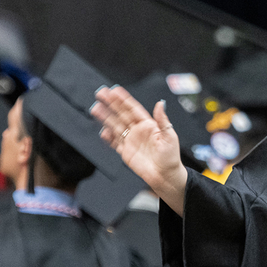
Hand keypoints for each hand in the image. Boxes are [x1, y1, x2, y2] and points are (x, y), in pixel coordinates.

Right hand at [91, 86, 187, 214]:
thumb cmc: (170, 157)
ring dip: (105, 117)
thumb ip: (163, 120)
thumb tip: (160, 103)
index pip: (133, 109)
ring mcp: (131, 141)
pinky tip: (102, 131)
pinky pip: (114, 142)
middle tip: (101, 93)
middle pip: (121, 114)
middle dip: (111, 104)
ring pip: (115, 126)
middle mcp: (138, 131)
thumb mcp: (170, 137)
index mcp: (148, 125)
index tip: (115, 90)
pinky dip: (108, 137)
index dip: (124, 100)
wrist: (165, 176)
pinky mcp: (126, 152)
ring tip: (96, 108)